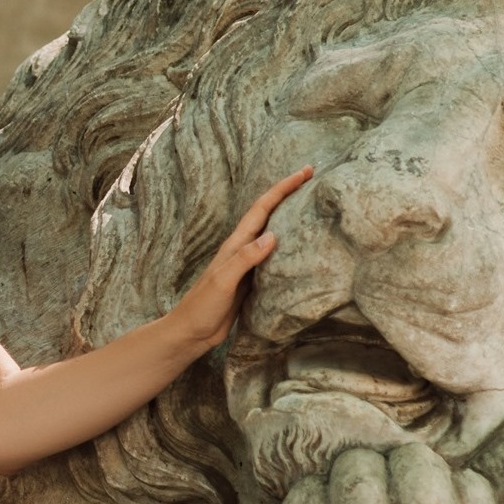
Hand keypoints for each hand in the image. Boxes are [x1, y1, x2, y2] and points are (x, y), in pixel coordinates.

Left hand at [170, 166, 312, 352]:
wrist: (192, 332)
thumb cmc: (202, 306)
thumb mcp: (223, 280)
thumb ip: (245, 258)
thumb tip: (272, 235)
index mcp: (236, 244)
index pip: (262, 208)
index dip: (282, 188)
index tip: (305, 172)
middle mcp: (243, 249)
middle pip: (269, 214)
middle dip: (289, 194)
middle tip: (312, 178)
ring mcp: (248, 264)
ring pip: (273, 233)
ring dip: (290, 217)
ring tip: (312, 204)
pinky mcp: (253, 281)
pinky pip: (275, 257)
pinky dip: (289, 247)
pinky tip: (301, 249)